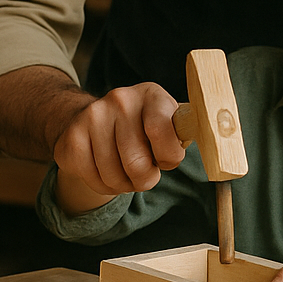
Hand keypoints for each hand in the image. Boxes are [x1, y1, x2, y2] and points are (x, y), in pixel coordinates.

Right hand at [53, 83, 186, 197]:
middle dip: (146, 179)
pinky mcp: (72, 138)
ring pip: (114, 177)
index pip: (161, 130)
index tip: (167, 159)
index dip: (168, 157)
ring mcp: (92, 117)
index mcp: (151, 95)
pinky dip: (104, 187)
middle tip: (145, 173)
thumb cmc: (144, 128)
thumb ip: (183, 135)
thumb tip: (210, 140)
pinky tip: (107, 171)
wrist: (96, 118)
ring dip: (124, 185)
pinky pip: (93, 180)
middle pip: (137, 163)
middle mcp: (120, 99)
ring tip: (126, 172)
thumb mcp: (168, 124)